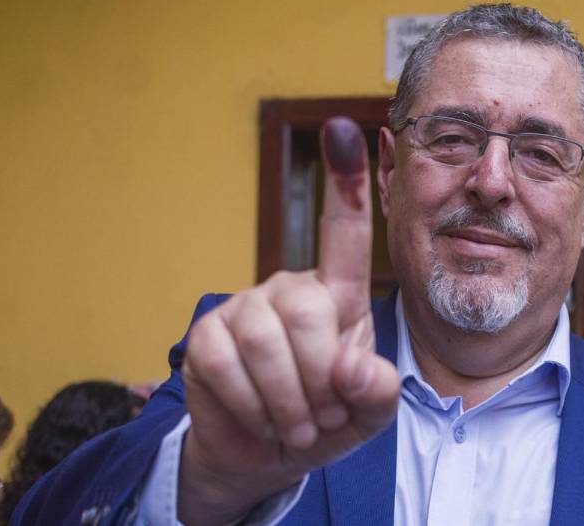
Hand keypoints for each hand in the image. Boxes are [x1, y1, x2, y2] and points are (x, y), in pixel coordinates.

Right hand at [178, 117, 400, 524]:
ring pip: (265, 340)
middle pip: (309, 310)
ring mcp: (243, 308)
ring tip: (299, 423)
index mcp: (338, 296)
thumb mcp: (368, 413)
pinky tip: (262, 420)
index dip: (345, 183)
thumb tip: (351, 367)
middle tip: (324, 414)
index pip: (345, 234)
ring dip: (289, 400)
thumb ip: (378, 392)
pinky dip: (252, 407)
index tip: (343, 127)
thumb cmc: (326, 419)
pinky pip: (225, 365)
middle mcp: (289, 289)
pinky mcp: (205, 335)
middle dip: (321, 377)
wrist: (268, 456)